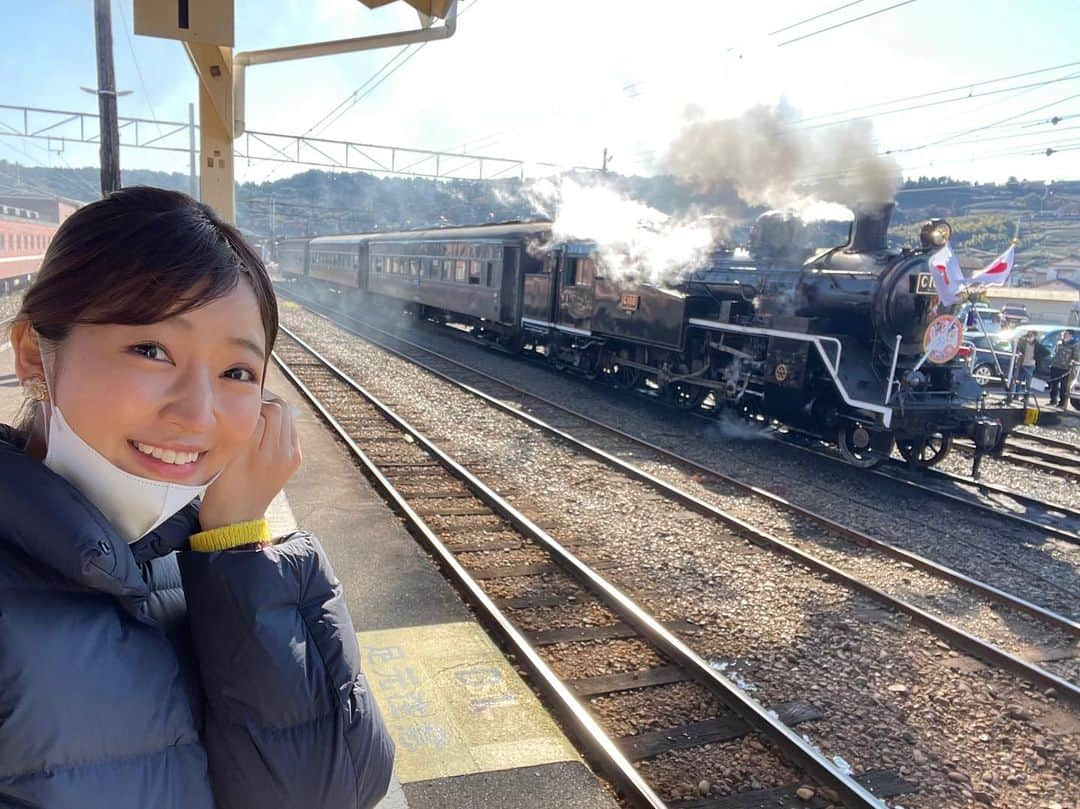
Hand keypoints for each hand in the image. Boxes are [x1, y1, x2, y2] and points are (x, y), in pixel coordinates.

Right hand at [197, 394, 302, 531]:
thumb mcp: (221, 457)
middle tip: (248, 408)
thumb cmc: (220, 489)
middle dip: (264, 403)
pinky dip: (281, 425)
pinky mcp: (294, 461)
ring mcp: (289, 457)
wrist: (236, 519)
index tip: (237, 403)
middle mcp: (277, 453)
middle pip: (279, 408)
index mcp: (253, 452)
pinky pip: (292, 430)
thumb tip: (250, 403)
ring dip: (275, 412)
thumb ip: (237, 431)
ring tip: (257, 419)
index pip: (262, 409)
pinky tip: (267, 432)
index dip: (249, 402)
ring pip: (288, 416)